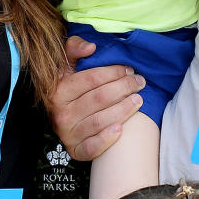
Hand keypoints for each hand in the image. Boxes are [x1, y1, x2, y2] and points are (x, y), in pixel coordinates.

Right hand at [47, 35, 145, 161]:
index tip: (129, 70)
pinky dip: (106, 139)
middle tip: (140, 83)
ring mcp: (67, 133)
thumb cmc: (69, 88)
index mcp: (58, 90)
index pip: (91, 79)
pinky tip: (121, 129)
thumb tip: (91, 47)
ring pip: (99, 120)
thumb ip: (74, 48)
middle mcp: (61, 113)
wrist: (61, 120)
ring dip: (123, 110)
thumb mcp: (66, 65)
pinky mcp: (75, 150)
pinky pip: (91, 147)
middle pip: (99, 98)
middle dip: (124, 88)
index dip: (113, 72)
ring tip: (138, 100)